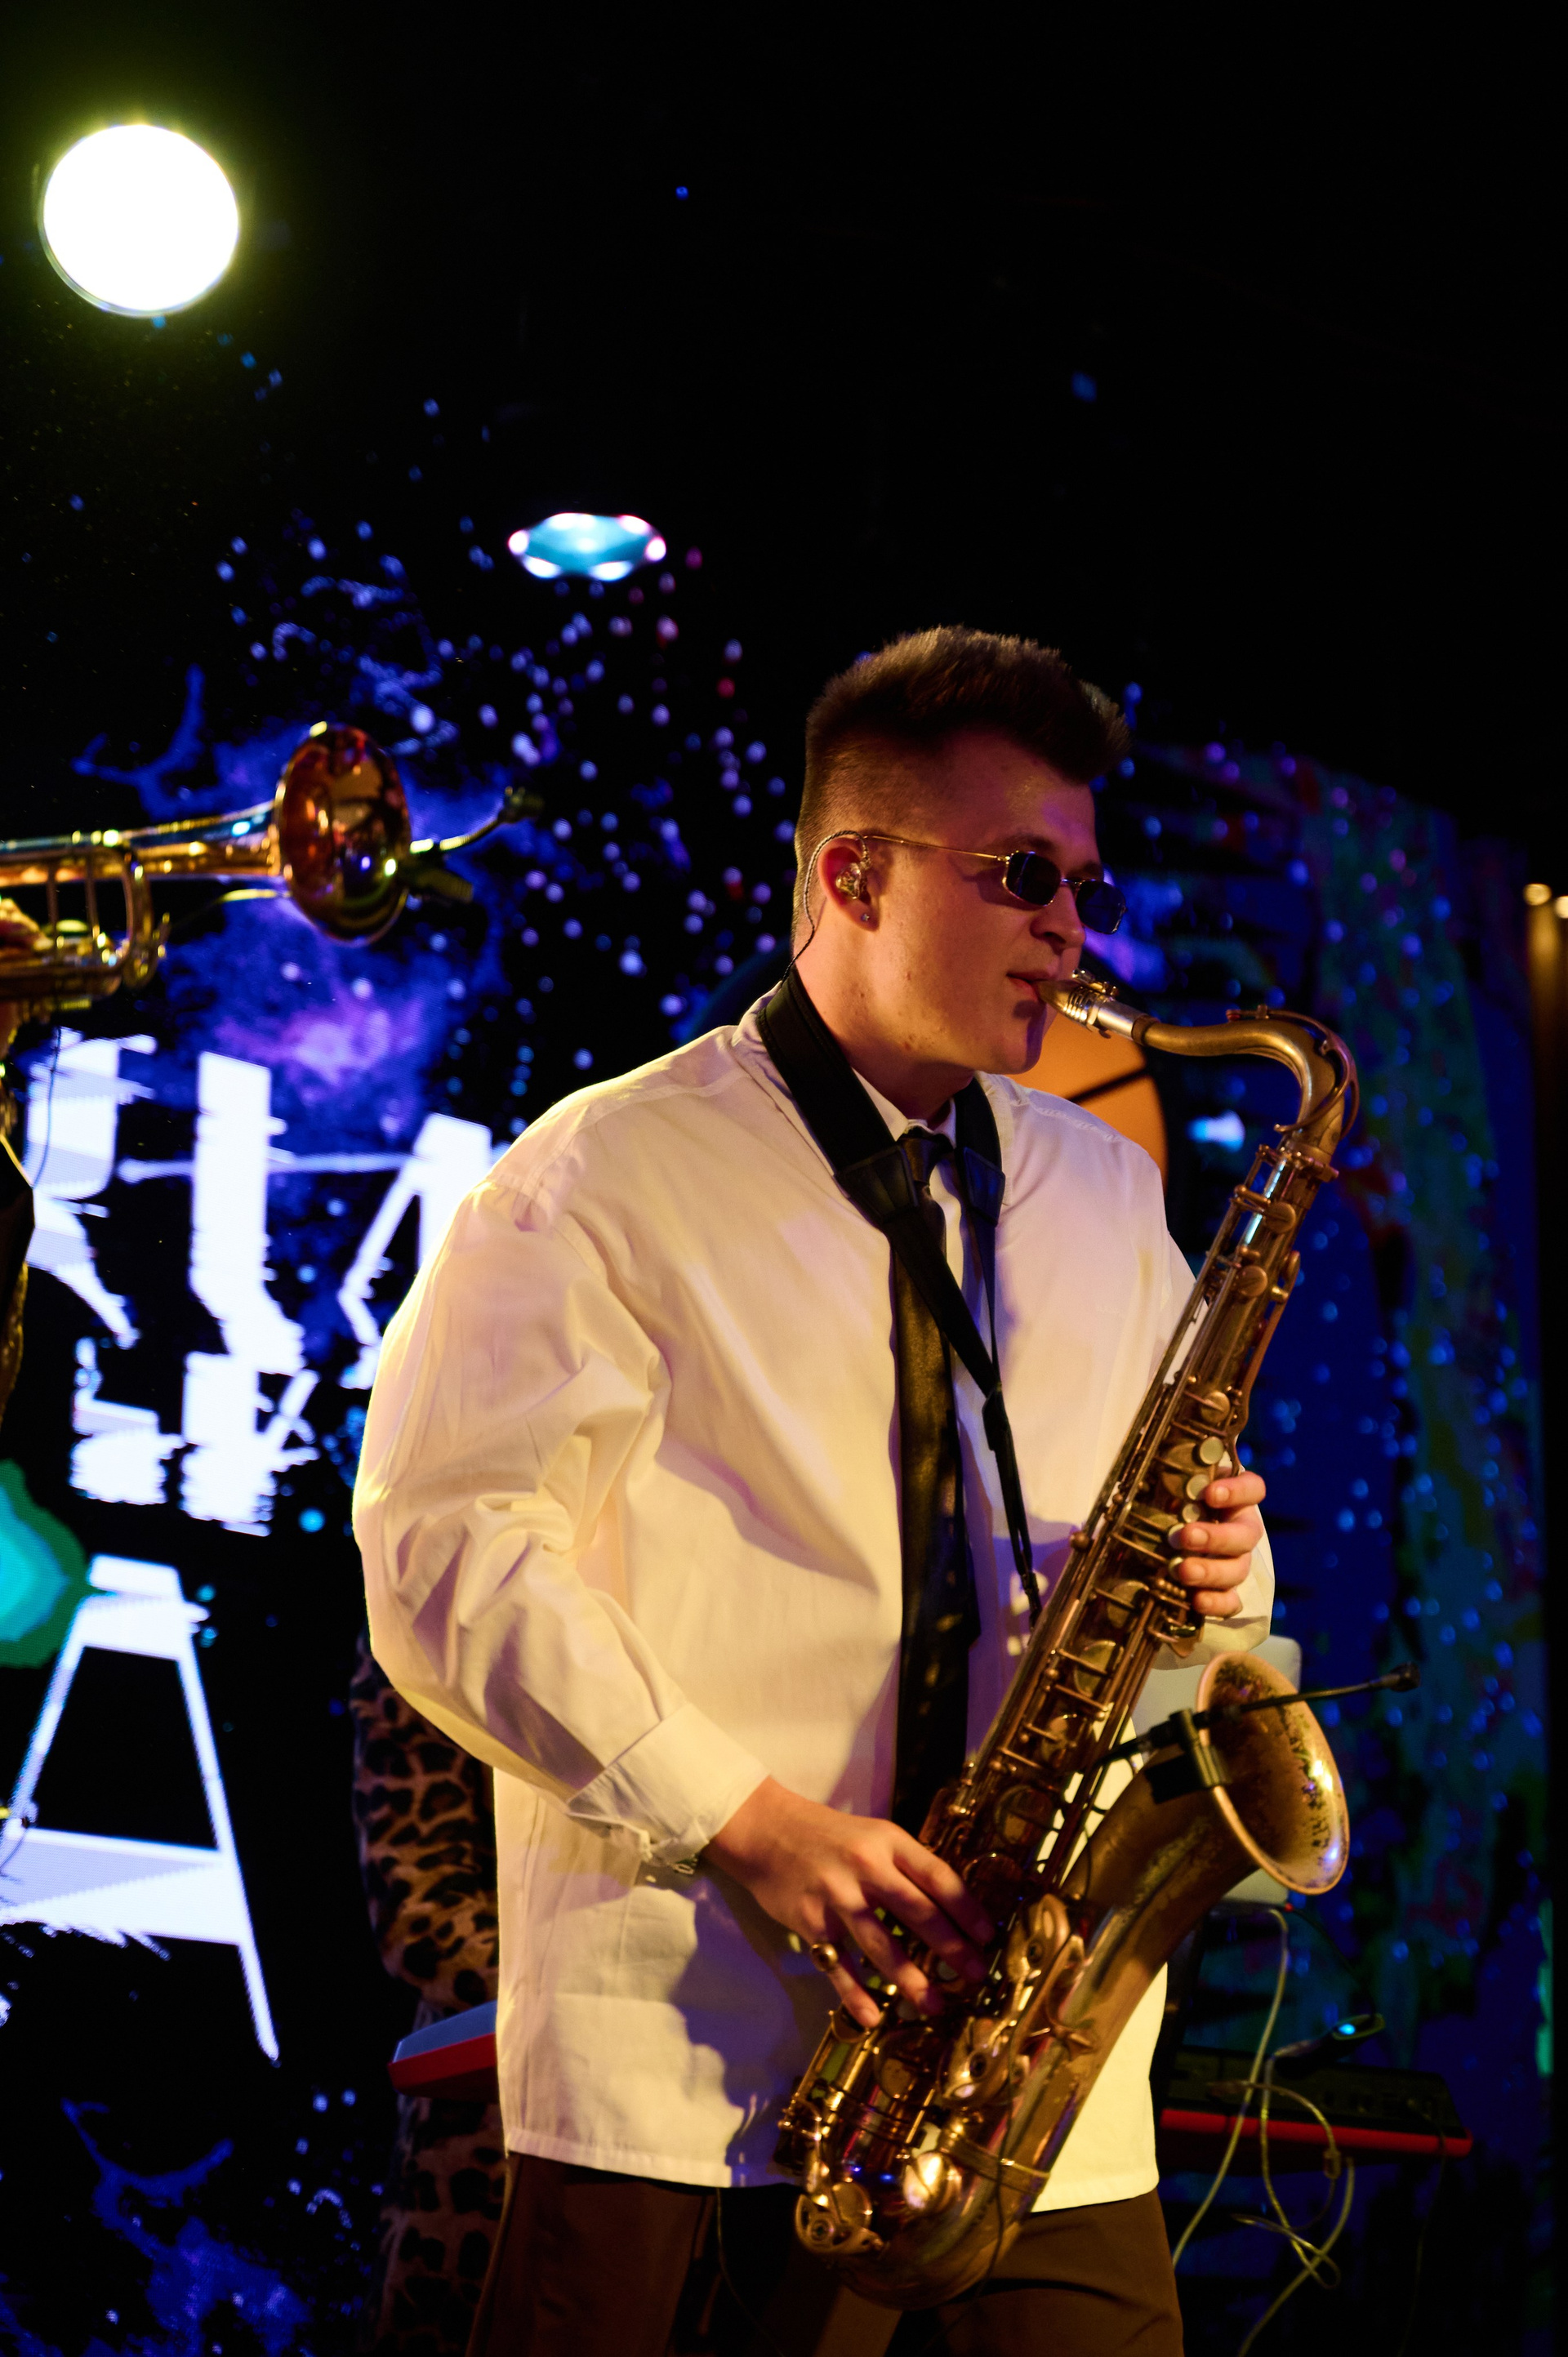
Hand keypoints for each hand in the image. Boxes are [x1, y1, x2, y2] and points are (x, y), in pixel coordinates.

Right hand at [705, 1777, 992, 2029]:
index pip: (937, 1876)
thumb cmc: (829, 1836)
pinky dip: (855, 1993)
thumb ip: (905, 1867)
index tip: (987, 1936)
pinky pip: (837, 1963)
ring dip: (910, 1979)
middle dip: (951, 1948)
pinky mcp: (809, 1920)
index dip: (966, 1908)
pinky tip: (873, 2017)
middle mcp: (866, 1866)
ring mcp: (837, 1895)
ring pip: (881, 1943)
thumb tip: (949, 1910)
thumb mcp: (873, 1836)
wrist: (765, 1829)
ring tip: (933, 2005)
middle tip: (974, 1976)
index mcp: (889, 1841)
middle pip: (918, 1911)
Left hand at [1172, 1469, 1265, 1616]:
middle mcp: (1241, 1529)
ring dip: (1210, 1570)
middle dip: (1216, 1537)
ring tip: (1181, 1569)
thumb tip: (1150, 1455)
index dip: (1236, 1491)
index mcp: (1234, 1497)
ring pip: (1238, 1569)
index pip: (1253, 1488)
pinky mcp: (1225, 1590)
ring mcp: (1236, 1561)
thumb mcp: (1171, 1482)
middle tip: (1185, 1536)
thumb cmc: (1170, 1500)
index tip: (1209, 1493)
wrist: (1164, 1536)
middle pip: (1246, 1535)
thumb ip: (1172, 1471)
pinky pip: (1230, 1601)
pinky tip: (1196, 1601)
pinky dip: (1216, 1603)